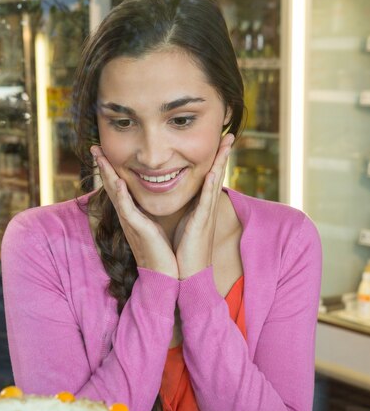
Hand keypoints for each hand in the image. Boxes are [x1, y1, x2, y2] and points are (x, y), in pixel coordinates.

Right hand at [91, 147, 178, 278]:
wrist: (164, 275)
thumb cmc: (162, 252)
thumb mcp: (154, 227)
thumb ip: (149, 214)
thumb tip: (153, 202)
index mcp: (132, 214)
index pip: (119, 187)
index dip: (111, 169)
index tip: (105, 152)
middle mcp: (127, 216)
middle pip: (111, 186)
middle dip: (103, 166)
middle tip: (94, 147)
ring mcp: (130, 222)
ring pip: (115, 193)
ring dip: (107, 174)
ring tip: (101, 156)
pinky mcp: (137, 229)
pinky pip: (126, 209)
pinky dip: (121, 195)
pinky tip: (118, 181)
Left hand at [173, 134, 233, 279]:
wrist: (187, 276)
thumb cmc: (183, 253)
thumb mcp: (184, 226)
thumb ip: (186, 212)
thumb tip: (181, 201)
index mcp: (201, 208)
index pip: (208, 178)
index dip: (214, 160)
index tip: (218, 142)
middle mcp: (206, 209)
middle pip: (217, 175)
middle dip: (223, 155)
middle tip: (229, 134)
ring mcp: (206, 216)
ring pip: (215, 184)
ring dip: (221, 163)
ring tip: (226, 144)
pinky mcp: (201, 225)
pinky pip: (207, 202)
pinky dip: (211, 186)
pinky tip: (214, 172)